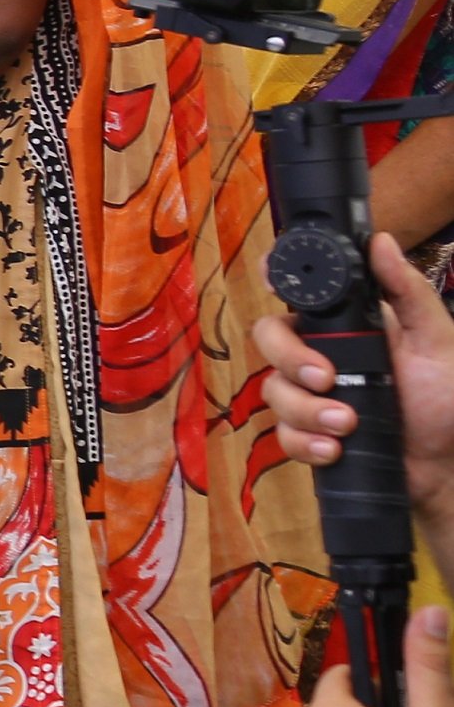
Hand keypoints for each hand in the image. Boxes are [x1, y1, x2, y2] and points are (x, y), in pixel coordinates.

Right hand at [258, 233, 453, 529]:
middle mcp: (319, 353)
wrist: (445, 465)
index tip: (275, 282)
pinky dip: (305, 442)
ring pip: (273, 389)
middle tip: (325, 378)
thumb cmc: (446, 398)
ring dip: (306, 410)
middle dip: (289, 359)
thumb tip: (381, 241)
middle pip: (270, 337)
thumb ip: (409, 292)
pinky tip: (334, 449)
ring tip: (346, 425)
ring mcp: (309, 393)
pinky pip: (282, 433)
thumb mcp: (436, 340)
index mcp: (346, 325)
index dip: (276, 279)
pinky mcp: (307, 432)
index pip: (298, 291)